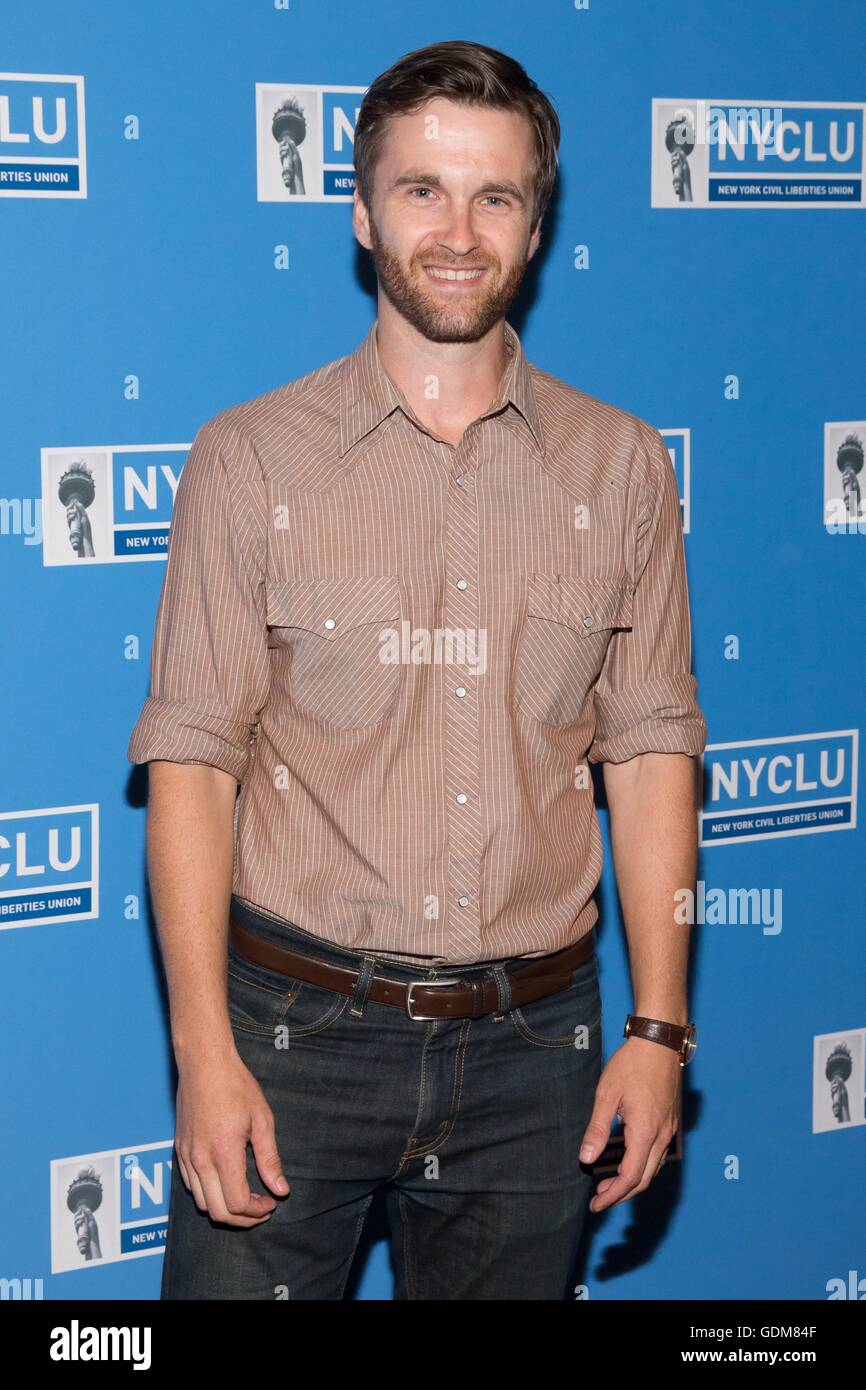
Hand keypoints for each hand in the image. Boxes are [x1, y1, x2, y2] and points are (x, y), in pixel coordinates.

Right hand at [174, 1049, 289, 1226]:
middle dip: (242, 1218)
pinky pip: (190, 1185)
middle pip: (217, 1211)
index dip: (257, 1211)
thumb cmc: (235, 1086)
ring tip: (245, 1198)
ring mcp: (185, 1156)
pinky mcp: (179, 1149)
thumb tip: (280, 1189)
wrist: (204, 1063)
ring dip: (224, 1208)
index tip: (271, 1202)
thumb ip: (269, 1159)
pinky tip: (224, 1181)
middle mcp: (200, 1160)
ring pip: (201, 1202)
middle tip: (261, 1208)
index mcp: (223, 1154)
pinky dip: (208, 1193)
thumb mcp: (262, 1120)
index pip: (237, 1203)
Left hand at [579, 1035, 680, 1211]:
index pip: (630, 1177)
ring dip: (632, 1181)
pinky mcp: (671, 1122)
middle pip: (644, 1179)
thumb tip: (586, 1159)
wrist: (659, 1042)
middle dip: (621, 1194)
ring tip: (608, 1184)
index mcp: (645, 1132)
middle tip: (598, 1199)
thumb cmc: (631, 1065)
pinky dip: (642, 1166)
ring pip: (653, 1168)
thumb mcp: (607, 1095)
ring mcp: (670, 1130)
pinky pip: (659, 1155)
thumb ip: (598, 1129)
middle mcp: (662, 1136)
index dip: (613, 1196)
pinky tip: (627, 1161)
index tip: (595, 1204)